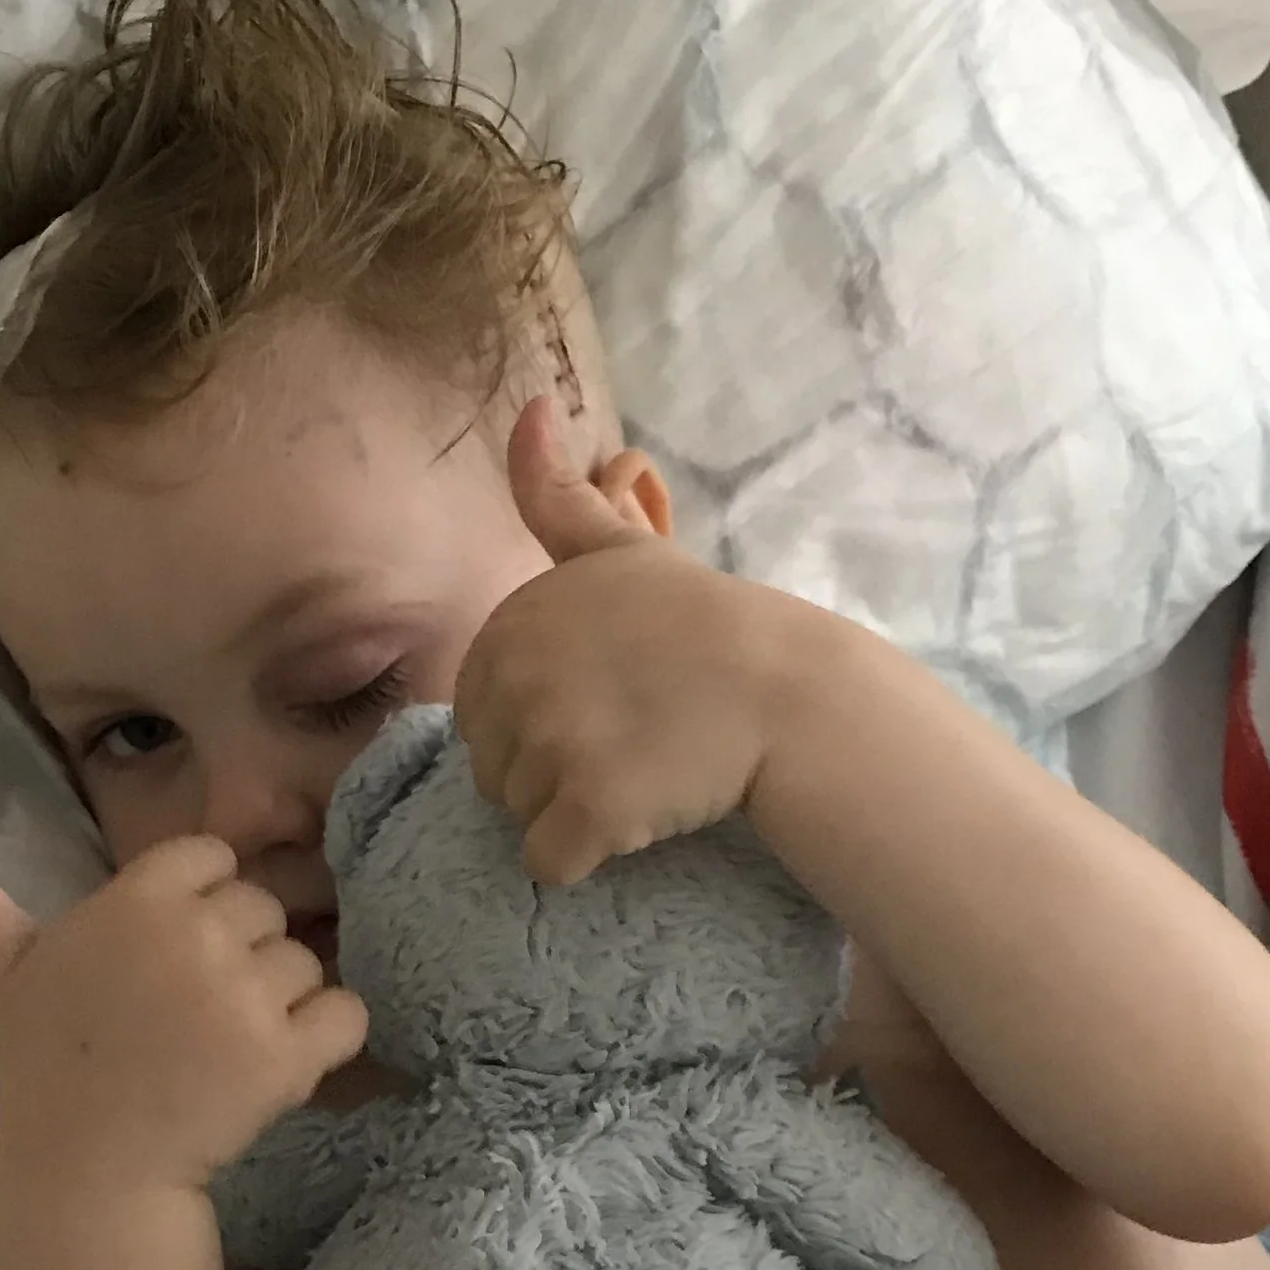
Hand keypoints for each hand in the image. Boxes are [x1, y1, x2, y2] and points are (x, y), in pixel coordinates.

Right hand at [0, 829, 367, 1193]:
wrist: (87, 1169)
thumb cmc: (44, 1063)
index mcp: (136, 897)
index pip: (213, 859)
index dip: (200, 907)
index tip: (166, 964)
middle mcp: (195, 933)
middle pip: (264, 907)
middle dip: (241, 956)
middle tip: (192, 1018)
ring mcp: (245, 995)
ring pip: (308, 960)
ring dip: (282, 1003)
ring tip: (225, 1049)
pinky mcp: (288, 1056)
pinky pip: (348, 1013)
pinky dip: (330, 1040)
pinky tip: (280, 1067)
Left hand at [455, 398, 792, 883]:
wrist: (787, 692)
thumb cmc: (703, 623)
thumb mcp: (622, 549)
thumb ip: (559, 495)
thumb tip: (528, 406)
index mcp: (510, 625)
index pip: (481, 714)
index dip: (540, 721)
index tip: (607, 704)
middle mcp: (517, 678)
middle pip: (493, 771)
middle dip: (549, 771)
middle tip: (628, 741)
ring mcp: (552, 745)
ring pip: (519, 817)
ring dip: (570, 814)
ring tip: (641, 773)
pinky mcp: (591, 809)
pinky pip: (550, 862)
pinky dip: (585, 858)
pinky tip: (636, 821)